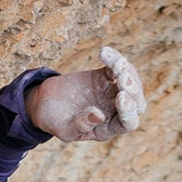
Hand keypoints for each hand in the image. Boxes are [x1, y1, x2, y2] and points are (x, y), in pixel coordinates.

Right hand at [29, 47, 146, 142]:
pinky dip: (114, 59)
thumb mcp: (64, 130)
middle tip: (122, 77)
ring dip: (126, 71)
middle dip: (133, 89)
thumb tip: (98, 115)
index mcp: (108, 128)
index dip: (128, 111)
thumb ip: (81, 126)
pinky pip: (116, 67)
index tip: (121, 97)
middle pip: (136, 102)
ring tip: (117, 62)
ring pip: (131, 82)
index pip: (128, 123)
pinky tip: (104, 52)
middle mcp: (114, 111)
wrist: (45, 102)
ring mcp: (112, 93)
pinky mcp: (105, 77)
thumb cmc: (55, 121)